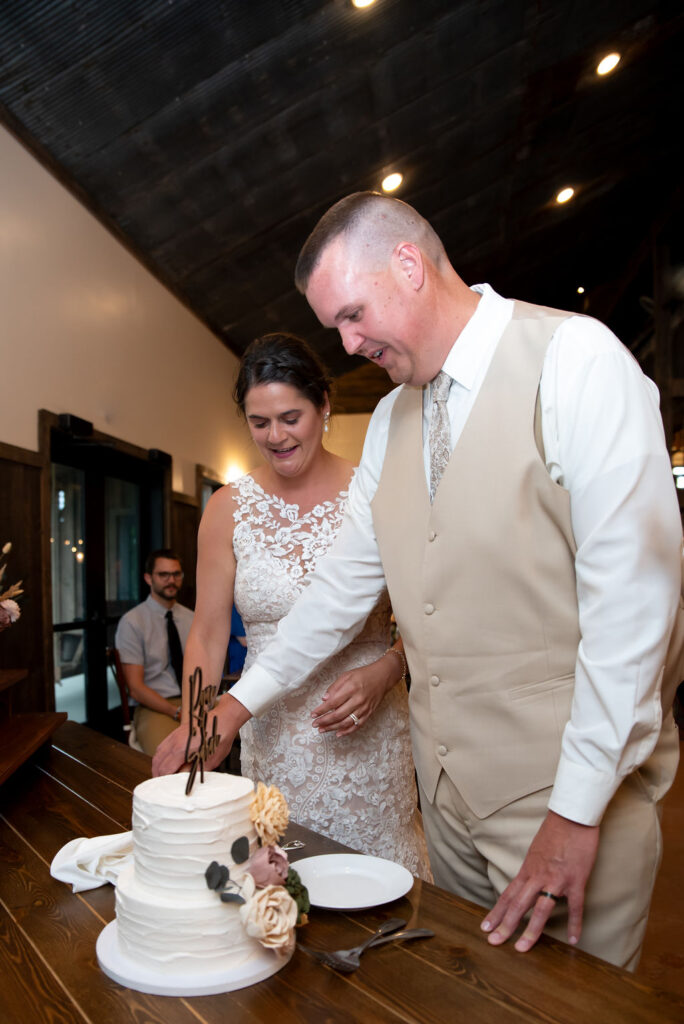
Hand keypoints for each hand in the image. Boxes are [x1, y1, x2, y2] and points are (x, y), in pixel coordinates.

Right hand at [152, 694, 250, 775]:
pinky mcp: (177, 731)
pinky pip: (163, 745)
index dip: (163, 780)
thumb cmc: (219, 739)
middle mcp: (174, 741)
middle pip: (157, 761)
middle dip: (157, 774)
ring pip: (158, 753)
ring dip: (158, 765)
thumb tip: (181, 779)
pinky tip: (167, 761)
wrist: (223, 719)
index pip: (164, 769)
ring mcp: (174, 735)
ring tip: (163, 774)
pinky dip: (161, 755)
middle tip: (162, 784)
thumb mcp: (210, 761)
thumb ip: (193, 771)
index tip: (166, 788)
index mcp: (181, 750)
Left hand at [311, 654, 399, 735]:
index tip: (313, 714)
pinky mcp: (369, 713)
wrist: (382, 677)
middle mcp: (358, 700)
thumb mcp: (347, 675)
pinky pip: (357, 725)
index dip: (322, 710)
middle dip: (325, 721)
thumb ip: (335, 687)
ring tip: (322, 730)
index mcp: (351, 688)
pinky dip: (347, 731)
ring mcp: (364, 708)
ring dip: (333, 728)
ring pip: (346, 722)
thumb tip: (324, 699)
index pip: (333, 702)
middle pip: (338, 714)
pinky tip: (338, 733)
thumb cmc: (363, 675)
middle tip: (314, 724)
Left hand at [480, 810, 598, 952]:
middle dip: (505, 925)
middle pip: (517, 905)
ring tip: (522, 948)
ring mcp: (556, 880)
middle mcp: (537, 876)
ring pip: (540, 910)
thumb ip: (531, 868)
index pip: (507, 895)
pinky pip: (575, 907)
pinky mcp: (576, 880)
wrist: (572, 817)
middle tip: (494, 942)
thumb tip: (528, 881)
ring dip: (530, 931)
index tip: (486, 926)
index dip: (496, 912)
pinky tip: (575, 939)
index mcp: (527, 870)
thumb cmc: (554, 830)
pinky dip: (575, 924)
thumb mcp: (535, 850)